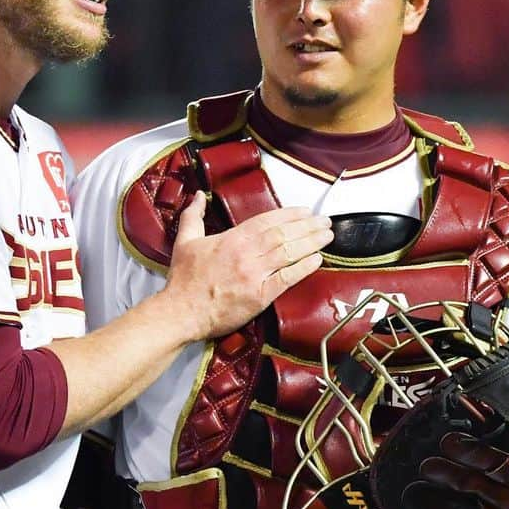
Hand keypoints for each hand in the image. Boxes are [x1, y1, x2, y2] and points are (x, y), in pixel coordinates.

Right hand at [163, 192, 331, 341]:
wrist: (181, 312)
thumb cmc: (183, 279)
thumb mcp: (185, 241)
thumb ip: (193, 216)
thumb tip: (199, 196)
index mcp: (231, 239)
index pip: (267, 220)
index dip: (289, 214)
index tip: (305, 211)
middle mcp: (246, 254)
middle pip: (283, 235)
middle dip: (307, 226)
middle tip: (325, 221)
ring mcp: (254, 275)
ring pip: (288, 253)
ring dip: (311, 242)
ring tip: (327, 236)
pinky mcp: (259, 296)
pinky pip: (287, 279)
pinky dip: (304, 268)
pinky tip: (317, 260)